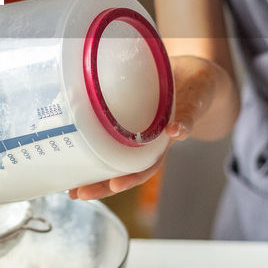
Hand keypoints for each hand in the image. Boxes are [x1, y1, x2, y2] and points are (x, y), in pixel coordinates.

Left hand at [66, 54, 231, 199]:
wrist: (195, 73)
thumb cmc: (197, 87)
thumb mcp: (197, 98)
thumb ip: (189, 115)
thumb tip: (175, 132)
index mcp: (164, 140)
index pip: (147, 166)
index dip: (131, 177)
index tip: (114, 186)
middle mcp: (147, 141)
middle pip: (124, 168)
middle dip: (102, 184)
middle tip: (78, 194)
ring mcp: (135, 131)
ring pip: (112, 156)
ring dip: (93, 171)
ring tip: (69, 187)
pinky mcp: (124, 116)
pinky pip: (105, 132)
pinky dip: (89, 141)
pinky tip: (72, 147)